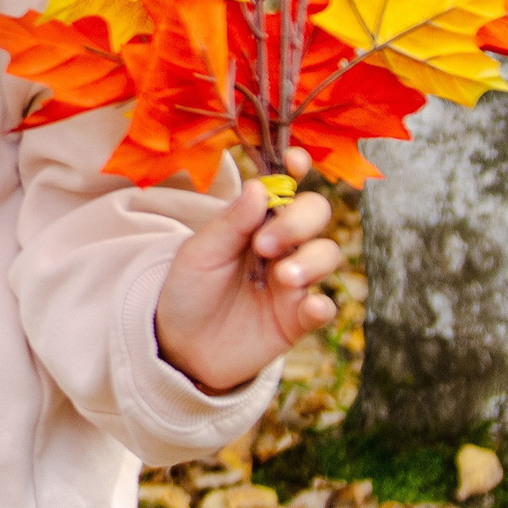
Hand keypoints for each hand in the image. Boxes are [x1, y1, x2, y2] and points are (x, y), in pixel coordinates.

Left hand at [152, 148, 343, 393]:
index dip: (296, 169)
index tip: (295, 162)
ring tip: (283, 277)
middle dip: (299, 221)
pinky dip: (323, 304)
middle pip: (315, 214)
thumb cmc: (189, 288)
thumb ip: (232, 222)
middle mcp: (282, 244)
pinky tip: (309, 305)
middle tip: (265, 244)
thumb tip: (260, 185)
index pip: (285, 186)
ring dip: (312, 260)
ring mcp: (294, 281)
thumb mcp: (201, 251)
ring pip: (328, 254)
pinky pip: (325, 307)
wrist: (179, 345)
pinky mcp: (298, 319)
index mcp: (255, 219)